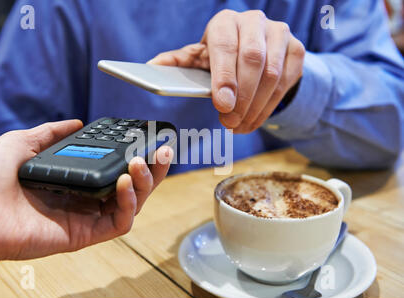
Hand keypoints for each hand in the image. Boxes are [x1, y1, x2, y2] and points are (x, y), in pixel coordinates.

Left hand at [0, 120, 172, 278]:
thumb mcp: (23, 143)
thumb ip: (52, 133)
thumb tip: (76, 122)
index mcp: (75, 179)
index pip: (115, 168)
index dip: (135, 155)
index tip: (147, 139)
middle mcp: (86, 198)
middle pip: (132, 186)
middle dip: (153, 169)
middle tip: (161, 149)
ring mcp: (88, 216)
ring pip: (133, 203)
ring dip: (145, 182)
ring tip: (141, 162)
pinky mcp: (87, 234)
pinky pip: (120, 221)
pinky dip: (129, 202)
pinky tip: (123, 183)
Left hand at [148, 9, 304, 132]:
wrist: (257, 49)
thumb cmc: (220, 56)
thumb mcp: (198, 58)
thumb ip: (177, 62)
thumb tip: (149, 67)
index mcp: (225, 22)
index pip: (226, 46)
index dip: (224, 76)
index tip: (222, 105)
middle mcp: (254, 22)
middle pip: (253, 60)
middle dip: (242, 98)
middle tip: (229, 123)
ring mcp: (279, 34)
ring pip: (272, 74)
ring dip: (256, 106)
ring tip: (239, 126)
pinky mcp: (296, 50)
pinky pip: (286, 82)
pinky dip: (270, 106)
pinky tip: (254, 120)